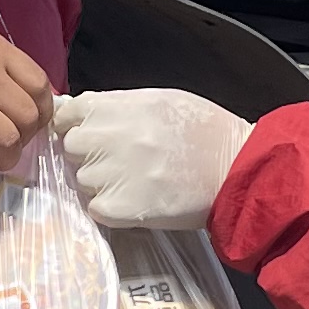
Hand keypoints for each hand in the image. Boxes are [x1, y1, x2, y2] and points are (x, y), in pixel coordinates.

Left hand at [52, 87, 253, 229]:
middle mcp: (113, 138)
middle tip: (117, 160)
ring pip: (82, 179)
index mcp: (121, 107)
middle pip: (71, 147)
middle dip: (87, 153)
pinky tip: (135, 199)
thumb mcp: (161, 100)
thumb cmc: (205, 131)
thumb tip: (81, 110)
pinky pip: (95, 207)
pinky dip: (109, 207)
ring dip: (100, 181)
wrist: (239, 169)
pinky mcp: (123, 208)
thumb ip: (118, 105)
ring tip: (134, 180)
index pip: (68, 114)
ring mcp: (116, 174)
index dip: (75, 125)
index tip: (88, 134)